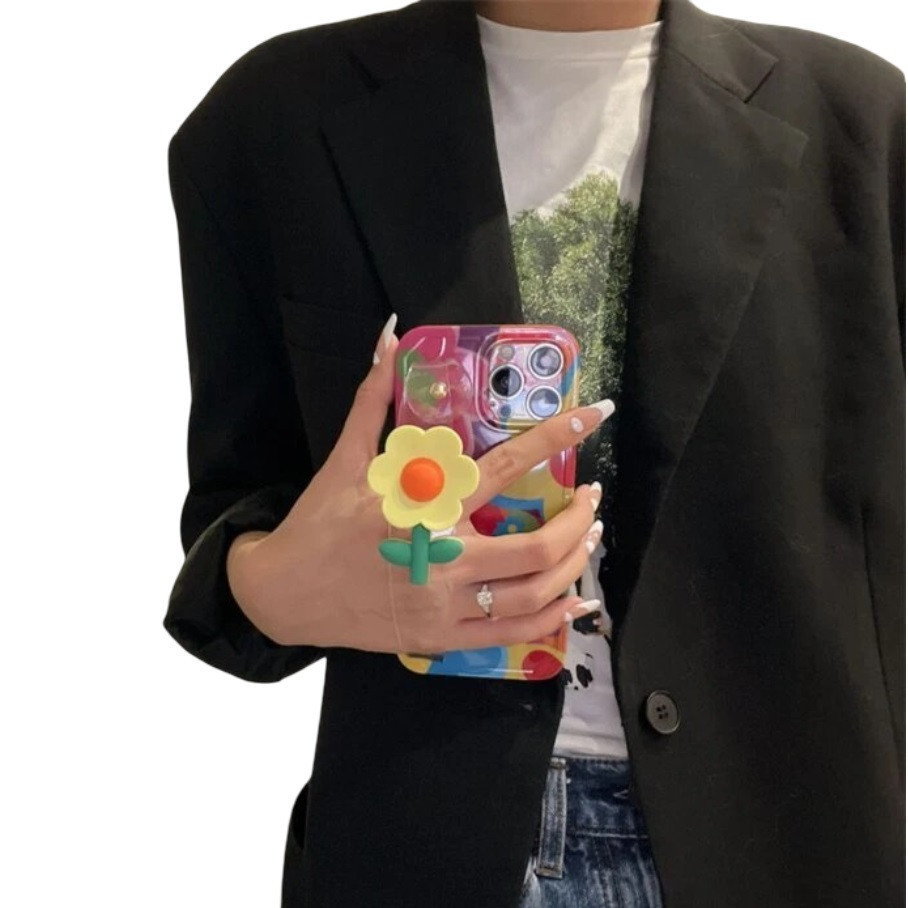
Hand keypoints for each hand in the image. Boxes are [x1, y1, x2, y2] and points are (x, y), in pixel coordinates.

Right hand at [227, 315, 613, 654]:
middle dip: (579, 518)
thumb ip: (373, 399)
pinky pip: (513, 635)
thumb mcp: (344, 459)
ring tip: (589, 537)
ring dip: (574, 564)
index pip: (505, 468)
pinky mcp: (442, 639)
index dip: (556, 437)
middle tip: (592, 497)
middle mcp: (441, 559)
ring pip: (533, 593)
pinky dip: (553, 619)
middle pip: (537, 545)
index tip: (593, 415)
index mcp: (422, 508)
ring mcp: (444, 607)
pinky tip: (576, 601)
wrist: (283, 594)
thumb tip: (388, 336)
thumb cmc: (318, 524)